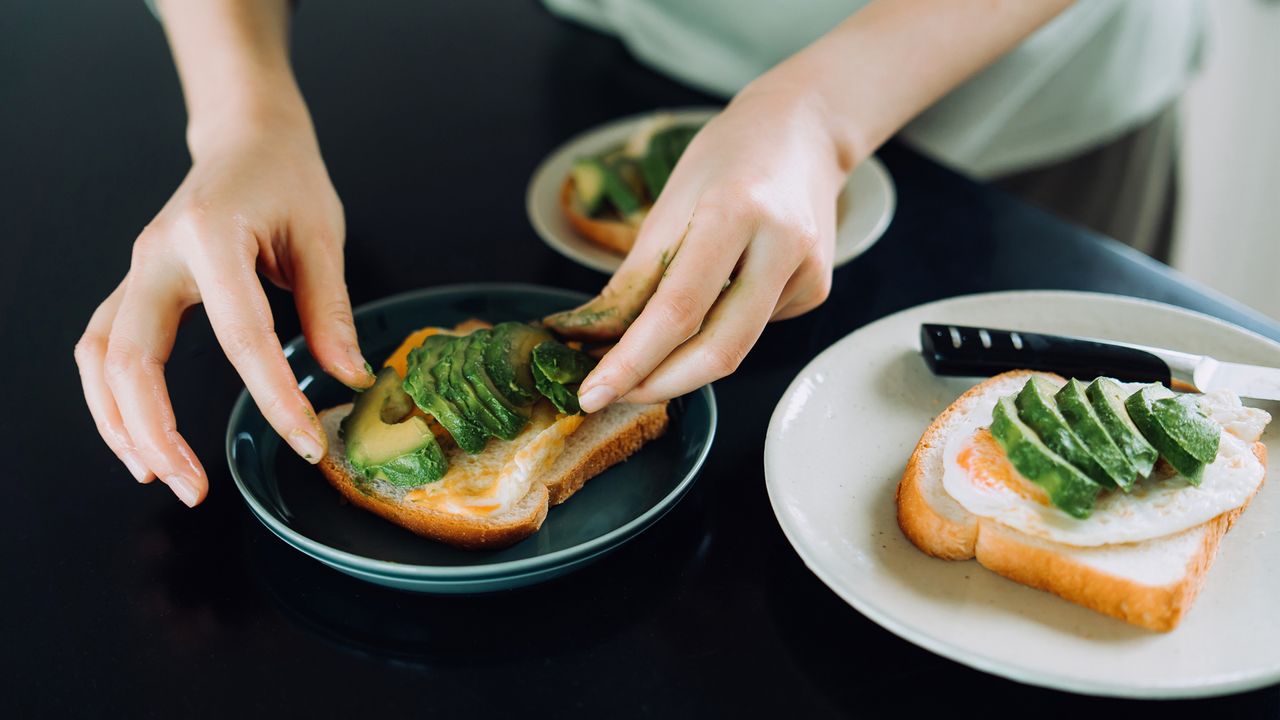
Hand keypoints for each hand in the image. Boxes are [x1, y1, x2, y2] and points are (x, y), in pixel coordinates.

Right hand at [74, 110, 370, 506]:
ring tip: (162, 476)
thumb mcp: (321, 235)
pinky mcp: (136, 286)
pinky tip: (143, 440)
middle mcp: (157, 255)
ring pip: (99, 358)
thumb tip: (348, 378)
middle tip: (196, 488)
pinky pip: (104, 349)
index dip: (274, 396)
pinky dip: (113, 400)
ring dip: (120, 424)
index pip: (241, 335)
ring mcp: (138, 270)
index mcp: (211, 236)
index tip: (305, 441)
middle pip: (131, 357)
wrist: (247, 138)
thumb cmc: (287, 178)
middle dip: (157, 431)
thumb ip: (331, 309)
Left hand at [565, 84, 846, 411]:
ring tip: (647, 354)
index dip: (632, 362)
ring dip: (684, 362)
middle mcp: (780, 246)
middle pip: (718, 351)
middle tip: (615, 393)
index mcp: (734, 212)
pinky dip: (720, 328)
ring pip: (737, 347)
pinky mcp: (818, 289)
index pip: (677, 311)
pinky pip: (755, 329)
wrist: (804, 129)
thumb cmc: (728, 158)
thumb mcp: (669, 204)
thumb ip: (636, 278)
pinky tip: (720, 294)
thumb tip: (598, 341)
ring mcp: (808, 272)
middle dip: (659, 383)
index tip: (593, 393)